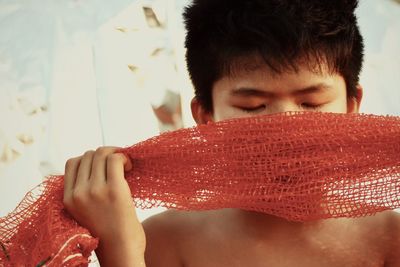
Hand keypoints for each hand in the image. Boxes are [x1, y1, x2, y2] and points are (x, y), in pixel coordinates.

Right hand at [63, 147, 144, 265]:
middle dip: (105, 155)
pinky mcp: (114, 190)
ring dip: (116, 154)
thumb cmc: (108, 232)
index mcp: (68, 199)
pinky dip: (124, 157)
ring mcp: (95, 190)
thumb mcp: (85, 211)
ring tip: (126, 167)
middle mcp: (78, 193)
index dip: (90, 159)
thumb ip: (84, 191)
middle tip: (119, 164)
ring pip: (102, 153)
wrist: (120, 252)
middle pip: (89, 155)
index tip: (104, 165)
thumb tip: (98, 164)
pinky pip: (115, 159)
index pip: (72, 163)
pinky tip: (130, 168)